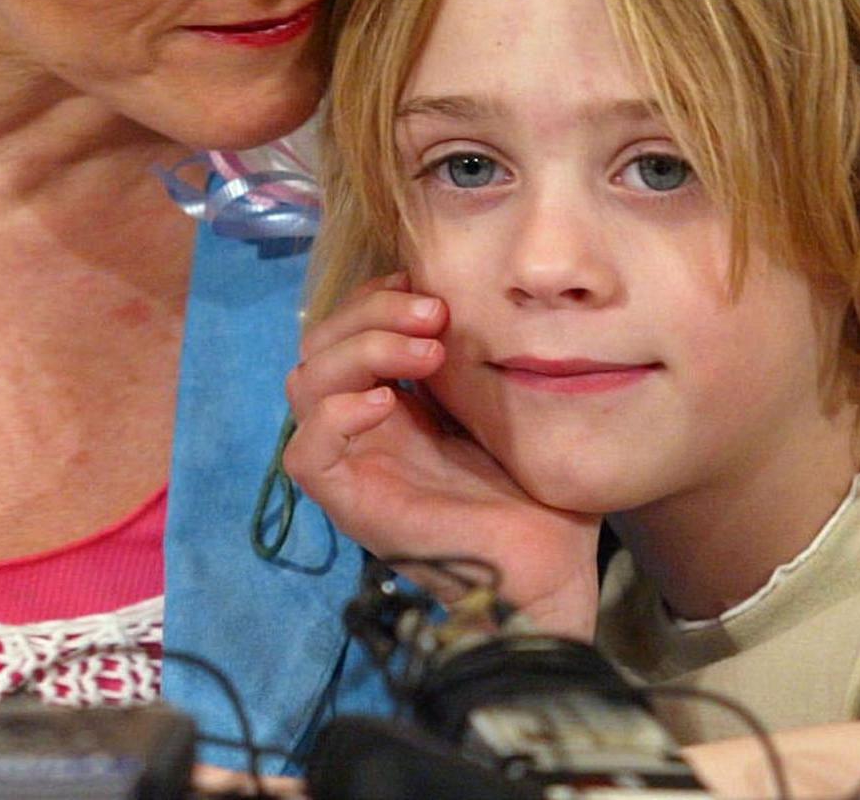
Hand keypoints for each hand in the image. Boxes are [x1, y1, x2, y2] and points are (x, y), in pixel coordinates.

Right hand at [282, 273, 603, 638]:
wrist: (554, 572)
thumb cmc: (542, 494)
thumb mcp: (509, 404)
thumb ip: (481, 355)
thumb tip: (478, 292)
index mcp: (395, 403)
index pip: (347, 327)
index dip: (376, 295)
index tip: (431, 286)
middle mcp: (364, 430)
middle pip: (319, 344)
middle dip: (371, 311)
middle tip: (437, 314)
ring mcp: (355, 467)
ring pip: (305, 384)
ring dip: (359, 350)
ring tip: (426, 353)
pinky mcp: (352, 506)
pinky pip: (305, 455)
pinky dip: (335, 416)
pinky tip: (387, 404)